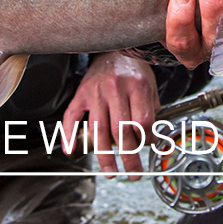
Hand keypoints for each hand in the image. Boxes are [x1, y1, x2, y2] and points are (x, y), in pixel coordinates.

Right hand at [61, 51, 158, 178]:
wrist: (113, 50)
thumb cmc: (133, 70)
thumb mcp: (149, 85)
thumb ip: (151, 111)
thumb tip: (153, 142)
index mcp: (136, 85)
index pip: (142, 122)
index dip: (147, 139)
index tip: (147, 146)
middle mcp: (115, 88)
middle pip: (121, 130)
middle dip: (128, 157)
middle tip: (133, 173)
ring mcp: (96, 91)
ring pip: (99, 129)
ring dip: (105, 156)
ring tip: (111, 172)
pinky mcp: (81, 93)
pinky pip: (71, 116)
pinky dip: (69, 135)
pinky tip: (71, 150)